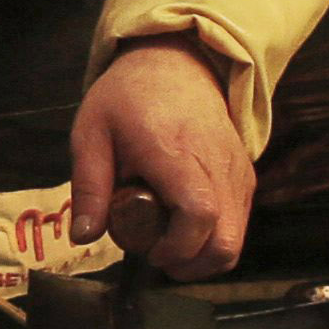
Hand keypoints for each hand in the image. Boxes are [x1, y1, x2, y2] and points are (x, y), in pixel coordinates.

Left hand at [71, 40, 254, 279]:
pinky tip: (185, 224)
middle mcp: (216, 165)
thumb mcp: (92, 133)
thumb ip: (88, 187)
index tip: (150, 251)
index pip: (198, 215)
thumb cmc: (128, 97)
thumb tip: (82, 237)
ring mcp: (236, 171)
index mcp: (175, 153)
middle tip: (156, 254)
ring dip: (203, 256)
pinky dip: (215, 238)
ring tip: (168, 240)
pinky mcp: (245, 175)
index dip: (177, 248)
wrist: (176, 62)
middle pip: (225, 241)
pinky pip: (239, 223)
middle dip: (190, 265)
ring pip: (236, 239)